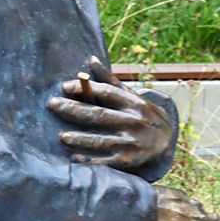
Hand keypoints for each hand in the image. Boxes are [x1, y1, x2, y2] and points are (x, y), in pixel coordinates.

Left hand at [48, 57, 172, 171]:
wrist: (167, 140)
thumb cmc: (142, 114)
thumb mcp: (131, 96)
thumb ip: (110, 80)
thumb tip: (90, 59)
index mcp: (133, 103)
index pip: (106, 92)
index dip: (84, 88)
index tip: (63, 87)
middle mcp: (134, 121)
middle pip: (99, 114)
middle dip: (73, 109)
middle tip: (52, 104)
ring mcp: (132, 142)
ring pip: (101, 140)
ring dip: (80, 139)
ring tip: (61, 136)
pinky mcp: (129, 160)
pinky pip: (106, 160)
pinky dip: (90, 160)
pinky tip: (74, 158)